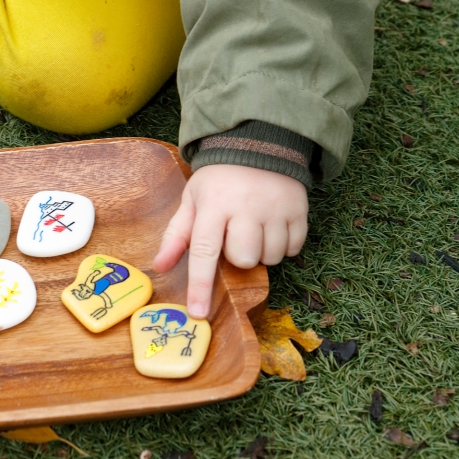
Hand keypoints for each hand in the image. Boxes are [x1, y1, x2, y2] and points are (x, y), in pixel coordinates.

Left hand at [152, 163, 307, 317]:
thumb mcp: (193, 199)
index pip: (205, 250)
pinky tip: (273, 224)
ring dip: (262, 250)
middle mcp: (246, 207)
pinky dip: (283, 244)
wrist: (257, 145)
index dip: (200, 285)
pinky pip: (293, 249)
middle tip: (235, 233)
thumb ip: (177, 234)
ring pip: (271, 257)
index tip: (198, 313)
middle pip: (243, 259)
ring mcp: (275, 208)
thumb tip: (159, 266)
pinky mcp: (299, 209)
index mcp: (214, 204)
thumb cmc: (219, 180)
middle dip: (238, 254)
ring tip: (255, 226)